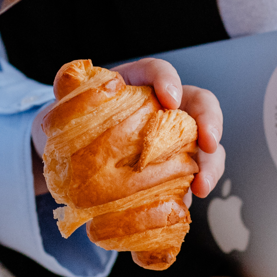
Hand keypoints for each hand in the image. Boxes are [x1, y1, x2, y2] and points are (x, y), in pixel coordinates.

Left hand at [29, 57, 226, 198]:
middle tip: (209, 143)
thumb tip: (69, 77)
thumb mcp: (64, 107)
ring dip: (212, 164)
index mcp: (136, 85)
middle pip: (200, 104)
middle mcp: (163, 108)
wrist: (69, 162)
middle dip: (211, 122)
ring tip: (201, 187)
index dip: (169, 81)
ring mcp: (173, 139)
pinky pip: (194, 175)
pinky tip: (186, 205)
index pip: (158, 71)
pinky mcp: (174, 169)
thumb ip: (66, 88)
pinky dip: (195, 188)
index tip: (170, 100)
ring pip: (206, 143)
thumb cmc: (71, 127)